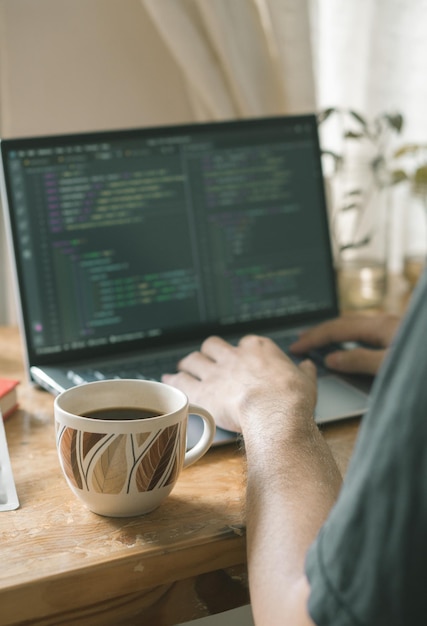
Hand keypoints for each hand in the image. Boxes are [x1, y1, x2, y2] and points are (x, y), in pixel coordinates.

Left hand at [162, 334, 316, 436]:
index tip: (240, 358)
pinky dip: (173, 380)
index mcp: (259, 348)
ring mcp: (215, 372)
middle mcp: (233, 356)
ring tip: (184, 368)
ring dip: (188, 363)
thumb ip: (304, 372)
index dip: (240, 351)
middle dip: (208, 351)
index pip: (245, 342)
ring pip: (193, 359)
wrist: (274, 413)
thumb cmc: (291, 399)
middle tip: (206, 359)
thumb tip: (308, 367)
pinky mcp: (202, 391)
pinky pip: (181, 381)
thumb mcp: (307, 381)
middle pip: (212, 345)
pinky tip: (168, 380)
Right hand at [290, 314, 399, 375]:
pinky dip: (348, 336)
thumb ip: (359, 361)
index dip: (313, 338)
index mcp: (378, 326)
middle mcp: (383, 323)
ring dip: (333, 332)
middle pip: (342, 323)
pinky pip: (364, 331)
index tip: (295, 347)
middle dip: (319, 331)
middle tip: (300, 339)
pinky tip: (349, 342)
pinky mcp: (398, 336)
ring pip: (354, 326)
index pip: (336, 330)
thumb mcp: (388, 365)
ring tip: (319, 338)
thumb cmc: (421, 363)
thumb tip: (331, 360)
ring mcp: (392, 328)